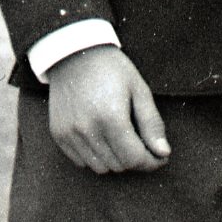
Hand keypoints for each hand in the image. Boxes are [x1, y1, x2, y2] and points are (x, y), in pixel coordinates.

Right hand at [47, 45, 171, 174]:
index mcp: (111, 118)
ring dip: (115, 160)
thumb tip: (163, 152)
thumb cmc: (112, 70)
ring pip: (100, 167)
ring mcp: (69, 134)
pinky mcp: (58, 134)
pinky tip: (103, 138)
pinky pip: (81, 161)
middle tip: (144, 145)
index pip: (134, 159)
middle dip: (135, 159)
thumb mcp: (139, 91)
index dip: (151, 162)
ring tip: (122, 140)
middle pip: (118, 165)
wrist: (73, 54)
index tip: (160, 157)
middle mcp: (87, 130)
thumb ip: (152, 124)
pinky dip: (95, 156)